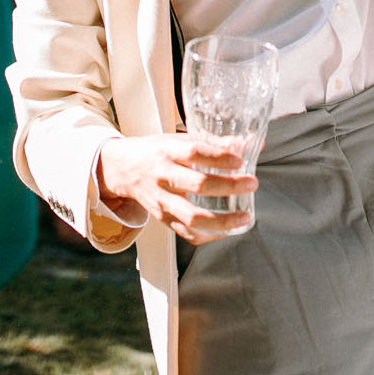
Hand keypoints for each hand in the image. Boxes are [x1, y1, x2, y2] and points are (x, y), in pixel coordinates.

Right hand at [95, 134, 257, 244]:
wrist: (122, 169)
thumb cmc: (155, 151)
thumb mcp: (177, 139)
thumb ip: (212, 143)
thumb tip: (246, 143)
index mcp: (167, 151)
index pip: (195, 152)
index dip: (219, 156)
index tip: (240, 160)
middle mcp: (163, 176)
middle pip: (197, 184)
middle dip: (228, 186)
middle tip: (251, 183)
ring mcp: (162, 201)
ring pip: (192, 216)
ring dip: (223, 220)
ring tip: (244, 216)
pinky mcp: (163, 219)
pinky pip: (187, 233)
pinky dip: (209, 235)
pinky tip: (226, 230)